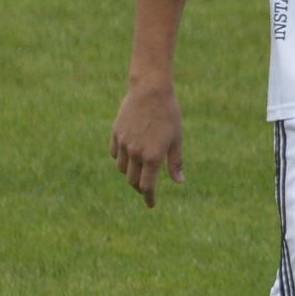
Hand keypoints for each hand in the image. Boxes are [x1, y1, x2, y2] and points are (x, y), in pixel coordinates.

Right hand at [113, 79, 184, 207]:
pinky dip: (121, 159)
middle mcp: (135, 153)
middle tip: (147, 188)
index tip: (151, 204)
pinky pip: (115, 154)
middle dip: (140, 187)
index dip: (149, 198)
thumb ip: (176, 162)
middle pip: (133, 181)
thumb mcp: (177, 139)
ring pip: (122, 168)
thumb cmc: (169, 114)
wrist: (150, 90)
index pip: (147, 186)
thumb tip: (180, 182)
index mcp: (152, 157)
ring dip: (130, 173)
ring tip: (139, 170)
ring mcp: (123, 144)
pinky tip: (129, 156)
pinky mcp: (115, 134)